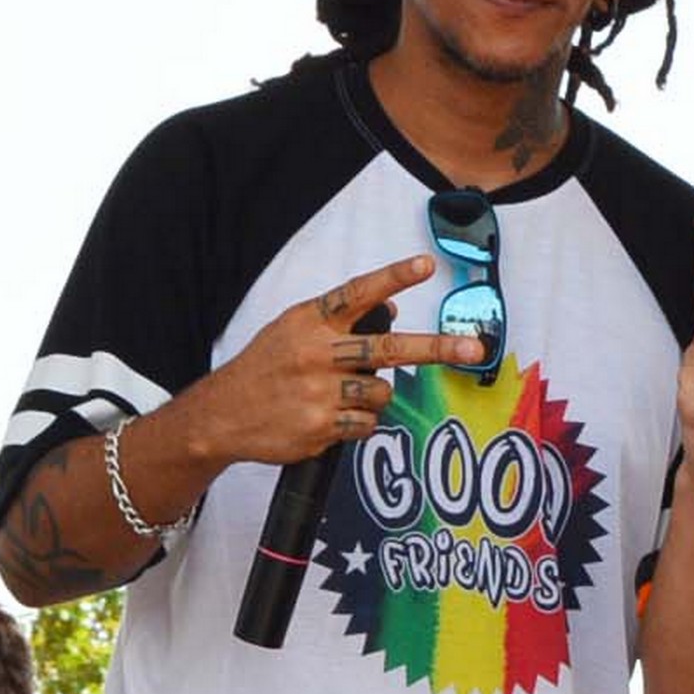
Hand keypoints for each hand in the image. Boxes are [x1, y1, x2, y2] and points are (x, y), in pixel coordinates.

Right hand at [216, 255, 461, 470]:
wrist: (221, 416)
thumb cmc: (263, 368)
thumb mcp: (291, 329)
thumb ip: (338, 319)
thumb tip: (390, 308)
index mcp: (311, 322)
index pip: (357, 293)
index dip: (393, 278)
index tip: (425, 265)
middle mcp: (317, 354)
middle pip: (387, 349)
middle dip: (434, 348)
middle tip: (471, 348)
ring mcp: (319, 393)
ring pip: (381, 393)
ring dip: (373, 397)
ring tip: (341, 396)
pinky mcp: (320, 428)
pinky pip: (366, 426)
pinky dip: (359, 424)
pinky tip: (331, 418)